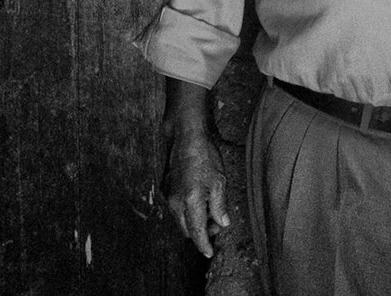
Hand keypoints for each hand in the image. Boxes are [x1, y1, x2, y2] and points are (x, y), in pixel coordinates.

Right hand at [161, 78, 229, 258]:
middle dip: (201, 232)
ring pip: (182, 220)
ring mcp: (170, 197)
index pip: (196, 233)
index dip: (204, 245)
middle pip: (187, 230)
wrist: (187, 138)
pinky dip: (189, 211)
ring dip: (195, 221)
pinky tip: (201, 199)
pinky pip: (178, 209)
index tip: (209, 253)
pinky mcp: (168, 190)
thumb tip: (222, 224)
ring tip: (212, 209)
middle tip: (218, 224)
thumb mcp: (219, 181)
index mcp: (190, 202)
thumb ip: (219, 206)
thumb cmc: (206, 157)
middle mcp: (176, 204)